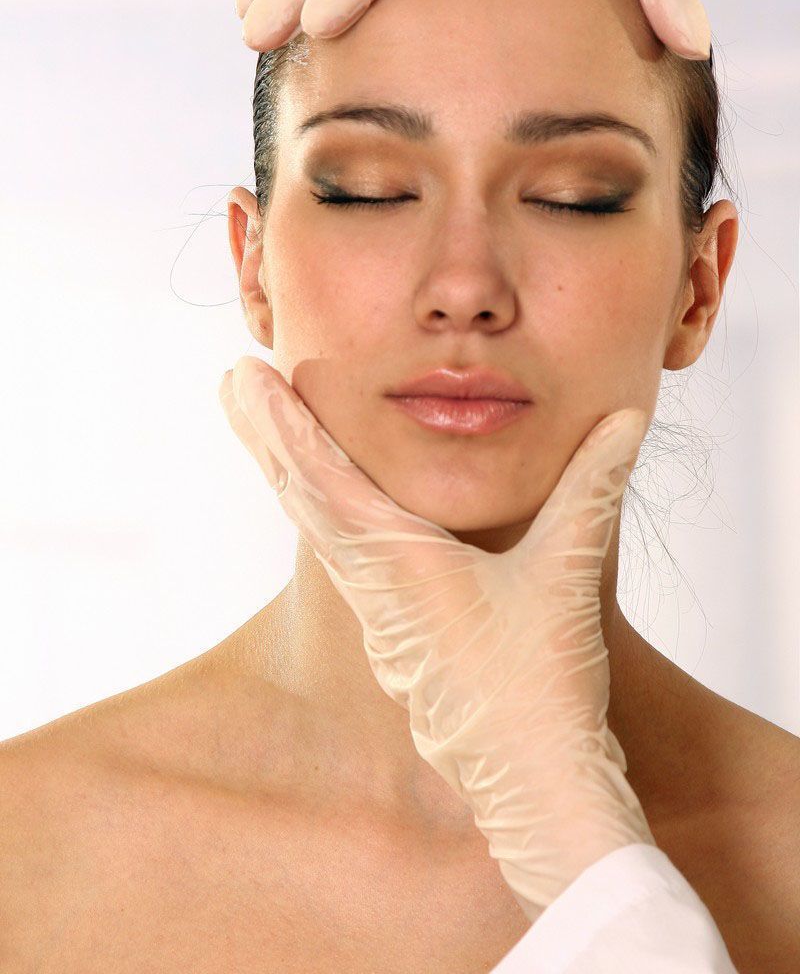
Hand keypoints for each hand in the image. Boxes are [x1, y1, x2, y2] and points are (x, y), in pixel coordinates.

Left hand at [219, 356, 656, 919]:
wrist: (534, 789)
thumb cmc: (542, 686)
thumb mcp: (568, 572)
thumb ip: (593, 487)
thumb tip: (627, 414)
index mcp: (396, 563)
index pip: (322, 477)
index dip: (282, 422)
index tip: (243, 379)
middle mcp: (373, 586)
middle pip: (301, 497)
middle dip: (267, 435)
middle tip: (230, 383)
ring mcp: (380, 617)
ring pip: (318, 530)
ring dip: (290, 472)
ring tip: (267, 430)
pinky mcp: (399, 640)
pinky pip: (343, 562)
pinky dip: (322, 514)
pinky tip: (330, 511)